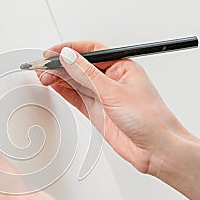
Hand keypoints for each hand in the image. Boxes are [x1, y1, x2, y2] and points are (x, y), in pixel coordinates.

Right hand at [37, 41, 191, 173]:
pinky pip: (77, 97)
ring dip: (60, 78)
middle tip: (43, 66)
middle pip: (81, 66)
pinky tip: (54, 85)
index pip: (91, 51)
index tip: (52, 52)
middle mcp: (111, 80)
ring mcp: (104, 96)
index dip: (70, 49)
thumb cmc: (150, 120)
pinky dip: (64, 91)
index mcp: (122, 67)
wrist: (156, 150)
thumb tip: (69, 56)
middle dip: (61, 65)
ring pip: (76, 82)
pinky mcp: (98, 111)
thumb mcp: (114, 92)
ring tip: (44, 76)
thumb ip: (88, 75)